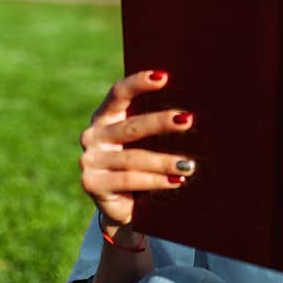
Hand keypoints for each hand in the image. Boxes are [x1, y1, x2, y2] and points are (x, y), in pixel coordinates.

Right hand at [79, 70, 195, 228]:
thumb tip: (191, 114)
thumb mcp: (145, 143)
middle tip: (187, 120)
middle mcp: (93, 135)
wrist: (122, 205)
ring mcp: (90, 160)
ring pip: (133, 157)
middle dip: (160, 122)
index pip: (119, 94)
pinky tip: (176, 181)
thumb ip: (156, 127)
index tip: (163, 77)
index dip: (138, 83)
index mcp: (105, 117)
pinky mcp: (92, 184)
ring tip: (189, 165)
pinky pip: (129, 180)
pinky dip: (156, 180)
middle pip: (131, 126)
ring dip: (164, 161)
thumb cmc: (141, 166)